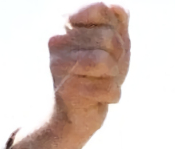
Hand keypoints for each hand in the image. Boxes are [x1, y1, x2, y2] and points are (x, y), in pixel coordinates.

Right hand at [50, 4, 130, 136]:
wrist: (79, 113)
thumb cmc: (99, 73)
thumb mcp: (113, 42)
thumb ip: (117, 20)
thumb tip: (118, 8)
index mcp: (65, 21)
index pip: (102, 8)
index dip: (116, 29)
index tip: (107, 45)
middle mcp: (56, 39)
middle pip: (109, 37)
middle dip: (117, 57)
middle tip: (104, 70)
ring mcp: (57, 64)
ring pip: (105, 61)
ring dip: (114, 77)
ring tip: (101, 81)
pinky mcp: (65, 90)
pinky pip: (108, 88)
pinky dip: (112, 96)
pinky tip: (98, 98)